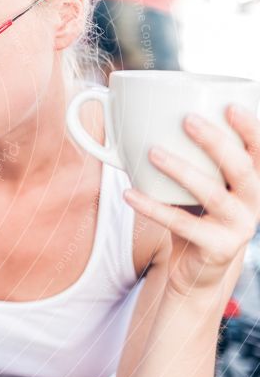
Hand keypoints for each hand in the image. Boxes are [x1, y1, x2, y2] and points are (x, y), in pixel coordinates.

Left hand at [123, 106, 259, 296]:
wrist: (197, 271)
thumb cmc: (195, 216)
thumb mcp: (197, 184)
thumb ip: (185, 157)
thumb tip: (140, 120)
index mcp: (252, 182)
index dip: (251, 129)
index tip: (230, 105)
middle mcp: (253, 203)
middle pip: (241, 168)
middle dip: (216, 141)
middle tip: (187, 120)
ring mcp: (239, 227)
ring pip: (213, 194)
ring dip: (181, 170)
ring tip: (151, 153)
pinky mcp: (218, 248)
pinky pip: (182, 223)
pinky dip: (152, 207)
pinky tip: (130, 193)